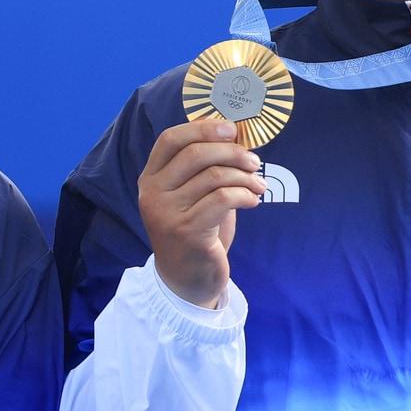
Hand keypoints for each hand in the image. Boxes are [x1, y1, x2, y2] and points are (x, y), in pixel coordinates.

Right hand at [138, 119, 265, 308]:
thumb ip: (203, 169)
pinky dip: (245, 195)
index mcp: (150, 178)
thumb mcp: (191, 196)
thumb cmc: (195, 232)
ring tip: (259, 185)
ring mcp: (167, 213)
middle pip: (195, 153)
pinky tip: (254, 201)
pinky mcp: (187, 231)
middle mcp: (153, 193)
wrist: (186, 281)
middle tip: (254, 162)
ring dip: (245, 177)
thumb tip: (235, 138)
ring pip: (214, 176)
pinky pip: (223, 199)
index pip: (170, 139)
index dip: (202, 128)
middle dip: (232, 152)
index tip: (231, 129)